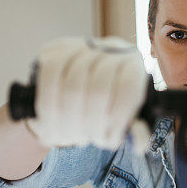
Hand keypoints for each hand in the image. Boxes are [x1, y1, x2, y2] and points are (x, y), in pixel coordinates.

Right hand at [25, 36, 151, 151]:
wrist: (81, 92)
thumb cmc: (109, 110)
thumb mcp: (128, 123)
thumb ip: (137, 133)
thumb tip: (138, 141)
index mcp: (134, 66)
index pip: (128, 88)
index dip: (117, 118)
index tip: (107, 138)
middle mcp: (112, 49)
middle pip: (98, 91)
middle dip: (88, 124)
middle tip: (84, 140)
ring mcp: (83, 46)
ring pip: (71, 86)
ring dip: (67, 120)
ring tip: (67, 136)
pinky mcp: (56, 48)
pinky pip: (50, 75)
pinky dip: (48, 106)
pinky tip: (50, 122)